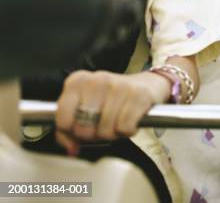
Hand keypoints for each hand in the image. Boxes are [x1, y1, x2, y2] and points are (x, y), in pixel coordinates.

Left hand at [54, 70, 170, 154]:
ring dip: (113, 133)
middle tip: (102, 126)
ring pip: (105, 130)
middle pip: (83, 128)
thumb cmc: (112, 99)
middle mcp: (96, 81)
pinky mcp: (138, 95)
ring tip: (117, 121)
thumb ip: (69, 129)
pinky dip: (128, 130)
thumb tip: (71, 148)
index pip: (62, 119)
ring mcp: (118, 86)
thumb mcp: (86, 106)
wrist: (146, 84)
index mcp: (77, 81)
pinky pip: (125, 127)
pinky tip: (130, 120)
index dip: (72, 131)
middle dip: (93, 134)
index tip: (82, 127)